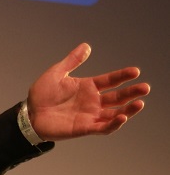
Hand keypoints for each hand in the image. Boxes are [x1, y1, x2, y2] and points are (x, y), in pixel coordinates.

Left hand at [27, 43, 148, 140]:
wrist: (29, 113)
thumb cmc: (41, 94)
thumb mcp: (56, 73)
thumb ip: (72, 61)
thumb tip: (87, 46)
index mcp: (87, 87)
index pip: (110, 81)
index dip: (123, 76)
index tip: (135, 71)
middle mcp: (93, 101)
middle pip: (117, 97)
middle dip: (132, 93)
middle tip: (145, 87)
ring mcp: (90, 115)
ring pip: (115, 113)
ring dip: (128, 109)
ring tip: (140, 103)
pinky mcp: (85, 128)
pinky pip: (103, 127)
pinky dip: (114, 123)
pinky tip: (122, 117)